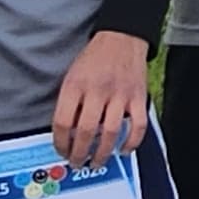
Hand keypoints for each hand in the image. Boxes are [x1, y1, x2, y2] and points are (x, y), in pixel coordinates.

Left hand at [51, 31, 153, 167]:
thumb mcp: (72, 74)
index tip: (61, 150)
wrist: (122, 37)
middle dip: (79, 153)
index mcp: (76, 84)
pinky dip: (131, 142)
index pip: (62, 121)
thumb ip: (69, 101)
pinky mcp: (138, 97)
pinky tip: (124, 150)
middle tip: (77, 162)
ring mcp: (120, 95)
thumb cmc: (94, 58)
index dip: (59, 142)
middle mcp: (97, 90)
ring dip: (102, 153)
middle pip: (85, 131)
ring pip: (110, 133)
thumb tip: (65, 132)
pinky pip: (137, 126)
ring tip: (97, 162)